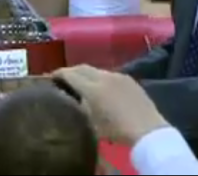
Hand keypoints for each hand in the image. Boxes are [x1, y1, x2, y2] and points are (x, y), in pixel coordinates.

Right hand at [53, 65, 167, 145]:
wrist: (147, 129)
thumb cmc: (116, 130)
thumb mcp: (91, 122)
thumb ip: (80, 106)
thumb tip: (74, 98)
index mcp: (92, 88)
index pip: (70, 74)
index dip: (58, 74)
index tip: (50, 77)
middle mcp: (104, 77)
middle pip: (82, 68)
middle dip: (71, 71)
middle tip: (63, 78)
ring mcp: (118, 76)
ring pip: (97, 70)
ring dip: (87, 74)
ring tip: (82, 83)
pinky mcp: (129, 79)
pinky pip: (110, 74)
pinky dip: (101, 78)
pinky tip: (102, 88)